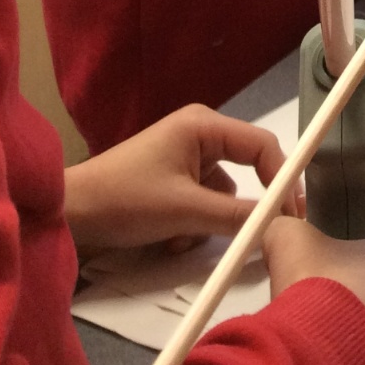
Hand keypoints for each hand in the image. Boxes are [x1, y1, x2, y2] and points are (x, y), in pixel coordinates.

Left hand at [62, 104, 299, 255]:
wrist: (70, 215)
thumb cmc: (126, 199)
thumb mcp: (185, 210)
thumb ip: (236, 216)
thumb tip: (280, 225)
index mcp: (203, 125)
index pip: (261, 145)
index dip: (282, 177)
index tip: (295, 214)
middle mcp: (199, 135)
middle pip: (244, 170)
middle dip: (238, 207)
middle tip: (257, 234)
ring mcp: (185, 159)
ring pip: (222, 195)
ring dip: (208, 222)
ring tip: (179, 238)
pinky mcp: (173, 182)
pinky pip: (202, 204)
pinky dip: (192, 224)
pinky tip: (168, 239)